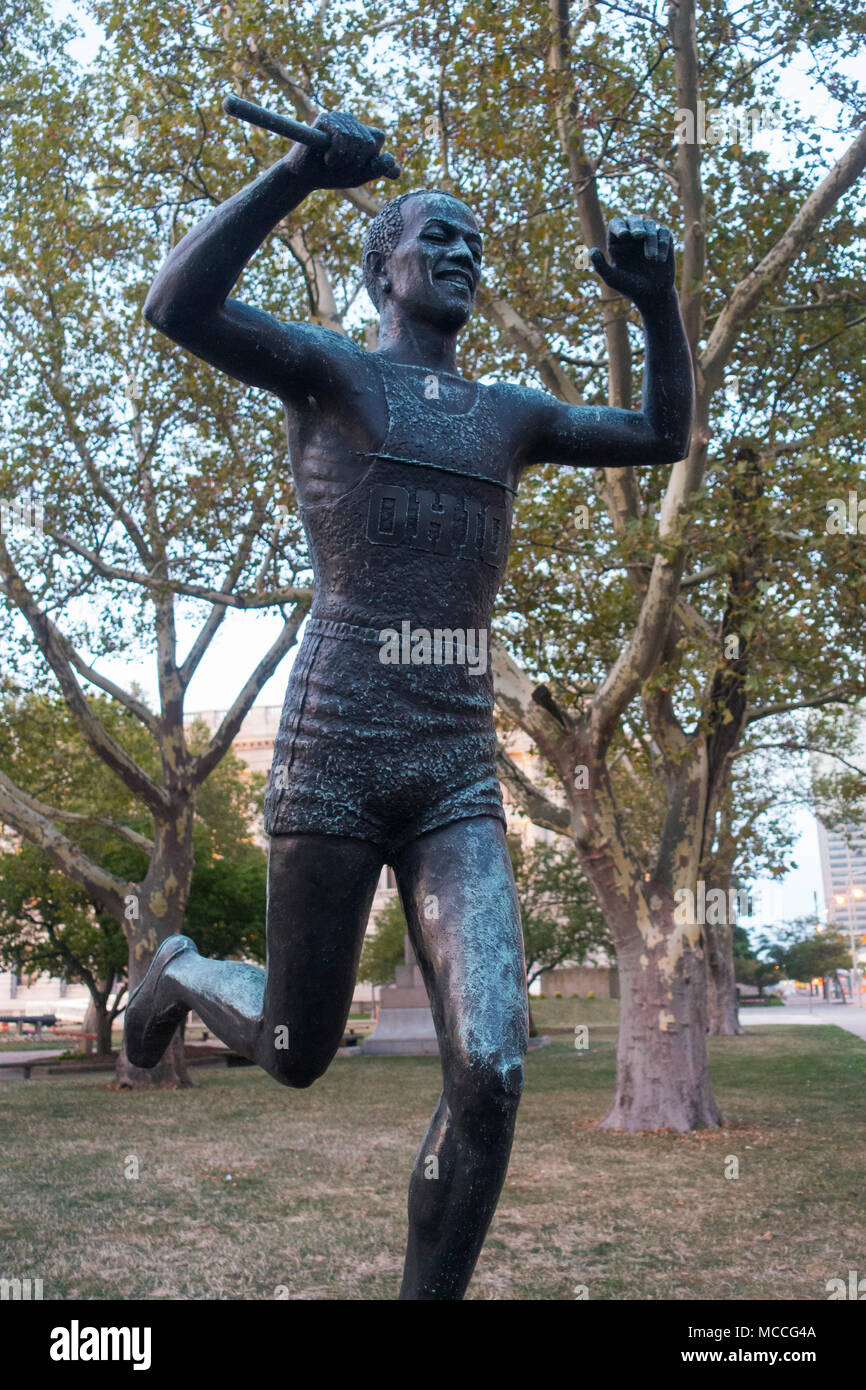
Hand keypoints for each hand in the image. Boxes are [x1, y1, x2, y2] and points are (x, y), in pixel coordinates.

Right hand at [284, 110, 399, 188]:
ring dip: (344, 160)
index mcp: (363, 132)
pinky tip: (327, 158)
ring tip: (331, 162)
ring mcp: (339, 118)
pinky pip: (341, 136)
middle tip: (340, 165)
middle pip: (369, 142)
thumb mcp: (360, 175)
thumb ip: (379, 170)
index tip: (356, 166)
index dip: (371, 157)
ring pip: (356, 140)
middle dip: (355, 162)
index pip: (379, 138)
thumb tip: (397, 171)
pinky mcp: (325, 119)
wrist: (305, 176)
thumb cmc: (332, 175)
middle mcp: (352, 122)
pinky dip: (336, 153)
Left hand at [590, 216, 675, 310]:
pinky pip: (664, 233)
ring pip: (650, 225)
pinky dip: (662, 244)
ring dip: (651, 241)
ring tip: (651, 259)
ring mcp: (649, 234)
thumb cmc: (630, 286)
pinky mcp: (664, 237)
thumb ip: (600, 266)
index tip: (625, 235)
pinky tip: (660, 260)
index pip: (616, 224)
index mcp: (617, 240)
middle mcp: (633, 234)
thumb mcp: (613, 278)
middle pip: (633, 219)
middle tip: (639, 235)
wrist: (652, 295)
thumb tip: (592, 250)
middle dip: (636, 225)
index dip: (619, 227)